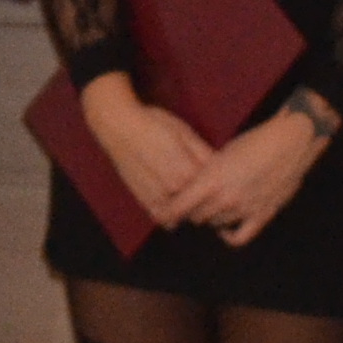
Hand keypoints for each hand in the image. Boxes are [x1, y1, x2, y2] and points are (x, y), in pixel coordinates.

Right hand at [77, 73, 214, 221]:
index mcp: (187, 170)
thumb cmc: (154, 124)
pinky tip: (175, 205)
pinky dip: (171, 217)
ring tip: (193, 198)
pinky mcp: (142, 200)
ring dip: (189, 210)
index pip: (213, 188)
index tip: (222, 179)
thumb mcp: (184, 132)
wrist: (119, 126)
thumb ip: (204, 153)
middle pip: (200, 204)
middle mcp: (172, 187)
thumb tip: (222, 166)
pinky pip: (162, 217)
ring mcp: (156, 196)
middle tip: (210, 191)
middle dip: (207, 199)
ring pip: (182, 215)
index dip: (219, 184)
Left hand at [160, 106, 326, 246]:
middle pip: (194, 216)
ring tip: (208, 205)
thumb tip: (188, 188)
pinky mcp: (262, 215)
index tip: (161, 212)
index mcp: (211, 179)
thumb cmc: (255, 142)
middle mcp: (225, 198)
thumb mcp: (222, 154)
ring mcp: (244, 209)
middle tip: (187, 203)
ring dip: (208, 217)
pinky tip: (223, 230)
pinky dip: (228, 236)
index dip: (166, 212)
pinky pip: (239, 238)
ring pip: (213, 224)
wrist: (291, 143)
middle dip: (189, 210)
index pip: (178, 207)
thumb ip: (205, 174)